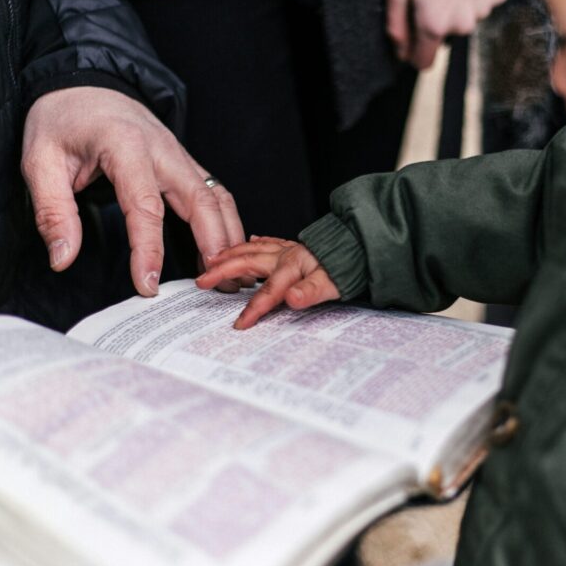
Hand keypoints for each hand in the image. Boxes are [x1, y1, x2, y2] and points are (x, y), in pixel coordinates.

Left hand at [22, 86, 245, 295]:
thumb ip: (53, 212)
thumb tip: (63, 258)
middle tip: (217, 287)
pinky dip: (227, 223)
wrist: (85, 82)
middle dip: (214, 245)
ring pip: (218, 197)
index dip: (148, 250)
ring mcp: (180, 155)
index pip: (145, 206)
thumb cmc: (62, 120)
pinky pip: (216, 194)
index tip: (147, 286)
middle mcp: (163, 149)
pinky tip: (225, 251)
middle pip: (201, 201)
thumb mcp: (39, 162)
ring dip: (229, 236)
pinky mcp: (186, 163)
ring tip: (232, 276)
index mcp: (125, 146)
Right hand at [196, 237, 339, 328]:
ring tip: (212, 259)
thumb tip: (292, 299)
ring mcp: (289, 249)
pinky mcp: (294, 246)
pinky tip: (250, 241)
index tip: (239, 325)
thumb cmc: (349, 266)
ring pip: (253, 249)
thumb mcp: (335, 284)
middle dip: (224, 271)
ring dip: (231, 254)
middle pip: (248, 262)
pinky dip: (255, 242)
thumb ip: (311, 291)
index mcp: (293, 266)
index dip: (253, 309)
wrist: (363, 245)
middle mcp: (286, 255)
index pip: (268, 292)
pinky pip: (269, 242)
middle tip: (203, 280)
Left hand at [385, 0, 508, 68]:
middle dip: (437, 23)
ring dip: (457, 7)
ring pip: (466, 19)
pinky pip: (484, 1)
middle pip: (445, 37)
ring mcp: (482, 10)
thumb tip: (400, 52)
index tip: (411, 43)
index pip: (424, 61)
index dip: (414, 54)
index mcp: (433, 26)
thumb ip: (395, 24)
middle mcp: (461, 24)